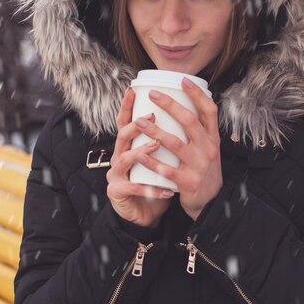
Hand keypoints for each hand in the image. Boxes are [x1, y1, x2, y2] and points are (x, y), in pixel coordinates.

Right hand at [106, 88, 174, 228]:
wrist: (144, 213)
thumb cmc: (154, 181)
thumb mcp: (158, 157)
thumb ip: (165, 138)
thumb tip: (187, 114)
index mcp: (128, 146)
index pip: (124, 122)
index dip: (126, 106)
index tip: (133, 90)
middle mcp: (118, 156)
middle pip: (121, 136)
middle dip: (136, 125)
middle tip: (152, 116)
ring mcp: (116, 174)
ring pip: (124, 159)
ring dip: (141, 151)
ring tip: (156, 145)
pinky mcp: (118, 192)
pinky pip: (134, 188)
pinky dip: (150, 188)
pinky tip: (166, 190)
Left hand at [136, 78, 222, 220]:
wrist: (211, 203)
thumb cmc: (204, 170)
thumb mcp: (209, 148)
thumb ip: (200, 130)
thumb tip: (185, 103)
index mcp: (213, 138)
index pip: (209, 111)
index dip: (197, 94)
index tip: (183, 80)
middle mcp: (208, 149)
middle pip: (190, 122)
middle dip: (170, 106)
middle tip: (152, 94)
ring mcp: (199, 166)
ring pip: (176, 144)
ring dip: (156, 132)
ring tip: (139, 121)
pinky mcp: (188, 182)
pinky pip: (168, 170)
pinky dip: (153, 162)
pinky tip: (139, 154)